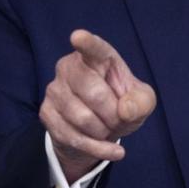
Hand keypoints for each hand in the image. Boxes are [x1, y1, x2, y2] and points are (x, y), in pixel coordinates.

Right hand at [39, 29, 156, 183]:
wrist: (97, 130)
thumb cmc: (121, 104)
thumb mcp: (141, 102)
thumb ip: (141, 102)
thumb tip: (125, 110)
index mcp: (97, 57)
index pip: (92, 48)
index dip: (86, 43)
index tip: (78, 37)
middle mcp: (70, 67)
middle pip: (94, 93)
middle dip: (113, 114)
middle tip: (119, 119)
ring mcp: (54, 89)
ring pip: (82, 118)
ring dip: (104, 131)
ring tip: (109, 128)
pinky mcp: (46, 113)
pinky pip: (73, 136)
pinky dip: (97, 148)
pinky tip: (111, 150)